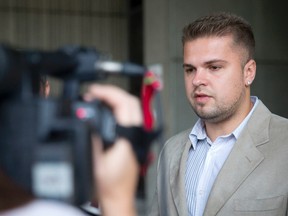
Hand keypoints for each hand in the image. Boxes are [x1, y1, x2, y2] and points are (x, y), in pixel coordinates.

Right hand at [84, 84, 140, 215]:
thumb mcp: (95, 160)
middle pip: (131, 101)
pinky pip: (129, 116)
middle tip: (96, 92)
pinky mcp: (135, 139)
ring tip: (99, 98)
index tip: (94, 91)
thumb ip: (93, 137)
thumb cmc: (110, 184)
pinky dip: (118, 107)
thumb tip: (88, 116)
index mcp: (129, 137)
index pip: (124, 103)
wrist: (118, 196)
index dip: (108, 92)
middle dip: (112, 92)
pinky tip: (107, 110)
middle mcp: (137, 134)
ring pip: (131, 107)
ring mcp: (138, 136)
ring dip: (115, 99)